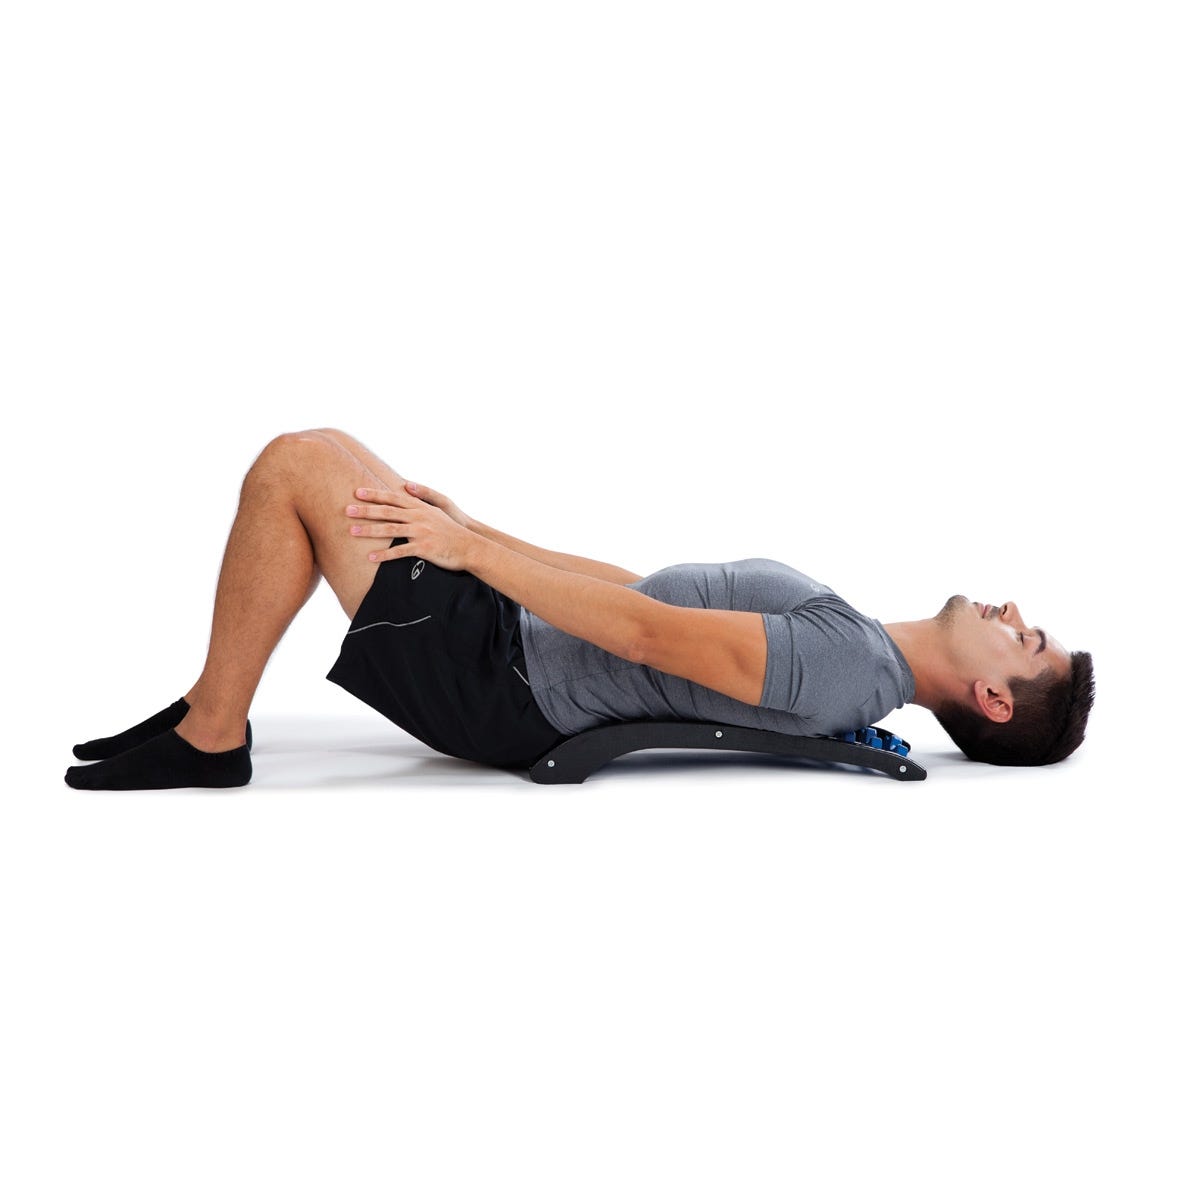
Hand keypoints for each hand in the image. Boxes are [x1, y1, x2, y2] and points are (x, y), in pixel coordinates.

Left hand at [346, 486, 476, 570]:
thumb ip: (422, 496)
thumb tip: (407, 485)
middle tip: (346, 510)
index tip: (357, 492)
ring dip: (369, 530)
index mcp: (420, 507)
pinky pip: (400, 552)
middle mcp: (418, 517)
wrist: (469, 545)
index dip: (374, 494)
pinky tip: (370, 557)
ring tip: (352, 531)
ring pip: (390, 529)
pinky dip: (384, 555)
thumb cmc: (452, 528)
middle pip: (387, 512)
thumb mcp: (439, 508)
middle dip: (365, 510)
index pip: (393, 498)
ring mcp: (420, 532)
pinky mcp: (423, 548)